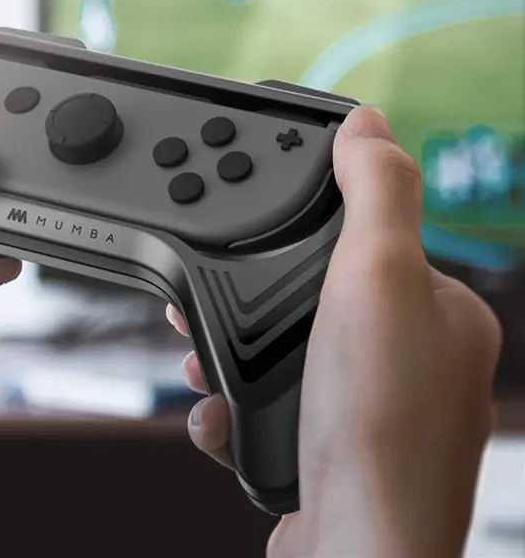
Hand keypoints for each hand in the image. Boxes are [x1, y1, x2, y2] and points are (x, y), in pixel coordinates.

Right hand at [167, 107, 501, 557]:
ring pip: (281, 349)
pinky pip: (269, 402)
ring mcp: (367, 409)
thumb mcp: (375, 278)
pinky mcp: (327, 449)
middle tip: (202, 301)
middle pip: (309, 296)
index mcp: (438, 312)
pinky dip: (236, 402)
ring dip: (229, 351)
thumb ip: (376, 191)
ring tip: (197, 357)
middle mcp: (410, 360)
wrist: (350, 555)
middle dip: (248, 297)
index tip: (252, 224)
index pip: (367, 238)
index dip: (304, 226)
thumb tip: (368, 122)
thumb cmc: (375, 426)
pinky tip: (221, 414)